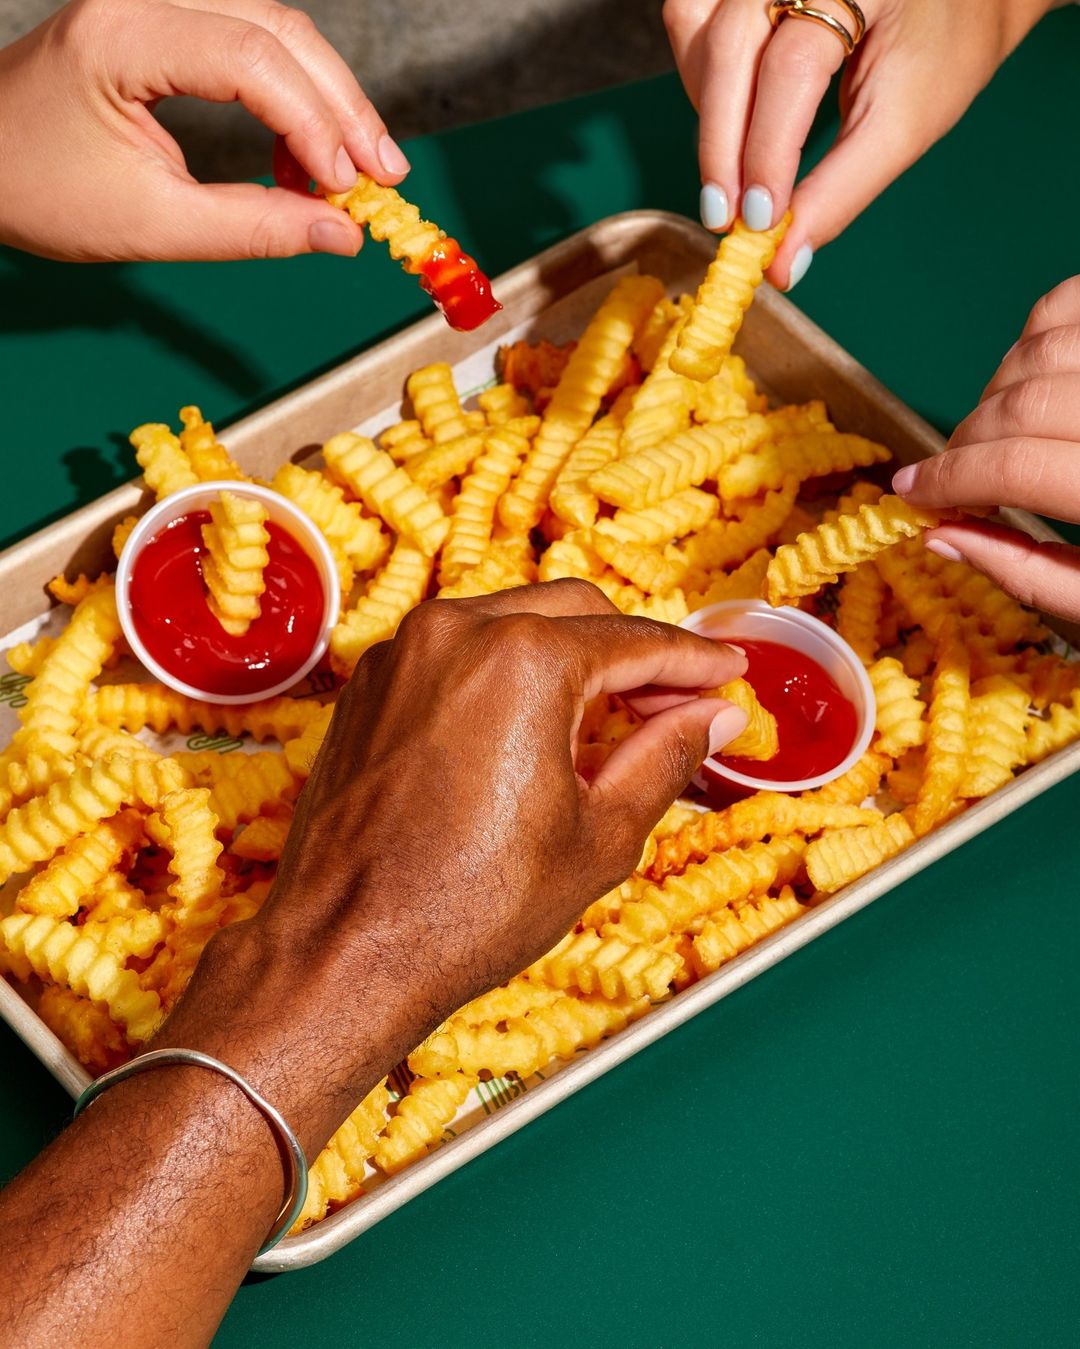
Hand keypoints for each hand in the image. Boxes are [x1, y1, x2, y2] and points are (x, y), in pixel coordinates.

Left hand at [0, 0, 407, 260]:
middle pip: (279, 27)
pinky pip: (251, 42)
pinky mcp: (165, 20)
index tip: (349, 191)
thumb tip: (342, 235)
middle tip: (385, 176)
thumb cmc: (41, 190)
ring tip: (350, 175)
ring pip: (276, 28)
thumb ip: (254, 229)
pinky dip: (292, 97)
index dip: (315, 124)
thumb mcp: (152, 225)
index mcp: (123, 34)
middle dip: (342, 105)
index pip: (251, 59)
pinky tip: (301, 158)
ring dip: (326, 100)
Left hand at [0, 580, 745, 1346]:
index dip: (695, 658)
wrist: (346, 946)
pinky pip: (459, 649)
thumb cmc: (468, 906)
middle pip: (576, 612)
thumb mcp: (598, 837)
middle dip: (635, 649)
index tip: (729, 670)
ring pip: (513, 620)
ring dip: (571, 654)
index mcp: (522, 660)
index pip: (636, 642)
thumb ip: (664, 757)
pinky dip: (508, 668)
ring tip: (613, 715)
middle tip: (680, 697)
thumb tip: (712, 717)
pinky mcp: (371, 682)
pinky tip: (536, 722)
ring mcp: (403, 652)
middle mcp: (456, 631)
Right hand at [663, 0, 1051, 288]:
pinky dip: (700, 81)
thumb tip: (783, 264)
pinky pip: (691, 23)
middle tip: (725, 218)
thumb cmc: (940, 51)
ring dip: (707, 113)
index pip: (796, 63)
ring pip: (697, 30)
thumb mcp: (907, 125)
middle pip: (731, 44)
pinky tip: (732, 119)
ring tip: (736, 170)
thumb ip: (841, 193)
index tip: (757, 221)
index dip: (768, 148)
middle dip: (721, 143)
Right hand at [891, 275, 1079, 621]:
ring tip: (995, 429)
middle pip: (1026, 399)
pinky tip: (1036, 373)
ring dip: (998, 386)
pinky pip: (1078, 301)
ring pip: (1047, 341)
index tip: (912, 494)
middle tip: (949, 473)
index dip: (950, 479)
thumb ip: (1029, 572)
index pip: (1019, 468)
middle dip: (967, 438)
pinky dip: (1041, 331)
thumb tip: (941, 536)